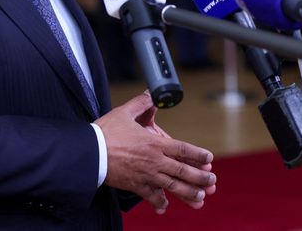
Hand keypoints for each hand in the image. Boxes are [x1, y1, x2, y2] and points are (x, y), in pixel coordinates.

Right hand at [95, 92, 216, 213]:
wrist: (89, 153)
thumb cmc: (106, 132)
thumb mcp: (125, 112)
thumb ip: (141, 103)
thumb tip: (151, 94)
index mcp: (154, 143)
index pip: (182, 149)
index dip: (197, 154)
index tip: (209, 158)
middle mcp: (154, 161)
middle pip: (182, 170)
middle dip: (200, 176)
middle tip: (212, 181)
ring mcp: (146, 175)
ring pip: (172, 186)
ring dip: (188, 192)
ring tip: (201, 196)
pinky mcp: (135, 185)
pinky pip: (151, 196)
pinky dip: (159, 202)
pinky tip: (165, 206)